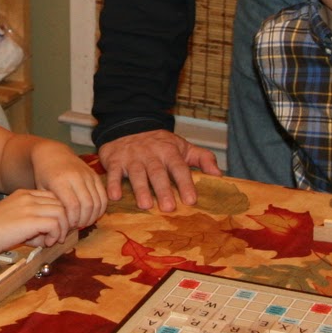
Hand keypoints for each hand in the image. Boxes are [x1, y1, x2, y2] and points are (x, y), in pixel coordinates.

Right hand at [0, 188, 71, 253]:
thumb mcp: (13, 219)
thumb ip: (31, 222)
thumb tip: (47, 236)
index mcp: (24, 194)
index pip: (53, 197)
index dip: (58, 212)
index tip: (55, 228)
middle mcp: (29, 197)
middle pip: (61, 203)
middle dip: (63, 221)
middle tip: (56, 236)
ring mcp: (30, 207)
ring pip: (61, 212)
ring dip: (61, 229)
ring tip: (51, 240)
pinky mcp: (31, 220)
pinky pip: (55, 224)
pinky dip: (55, 235)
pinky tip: (46, 243)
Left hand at [30, 142, 108, 228]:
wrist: (53, 153)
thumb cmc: (44, 175)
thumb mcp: (41, 190)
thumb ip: (52, 207)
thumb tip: (60, 229)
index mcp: (60, 181)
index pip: (72, 206)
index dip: (72, 220)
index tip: (68, 226)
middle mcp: (76, 176)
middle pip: (87, 205)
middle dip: (83, 220)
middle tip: (77, 226)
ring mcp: (87, 175)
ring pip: (97, 201)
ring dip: (93, 216)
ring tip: (84, 222)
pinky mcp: (95, 175)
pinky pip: (103, 195)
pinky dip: (101, 208)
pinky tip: (92, 214)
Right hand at [97, 129, 219, 212]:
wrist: (128, 124)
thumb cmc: (159, 143)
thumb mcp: (183, 146)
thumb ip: (203, 158)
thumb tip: (219, 175)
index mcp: (169, 151)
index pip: (179, 168)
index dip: (185, 183)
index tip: (191, 200)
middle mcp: (150, 154)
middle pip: (158, 172)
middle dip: (163, 190)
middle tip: (169, 208)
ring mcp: (131, 157)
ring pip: (136, 173)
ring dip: (140, 189)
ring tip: (145, 205)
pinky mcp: (114, 160)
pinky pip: (112, 173)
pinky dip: (112, 184)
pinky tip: (114, 197)